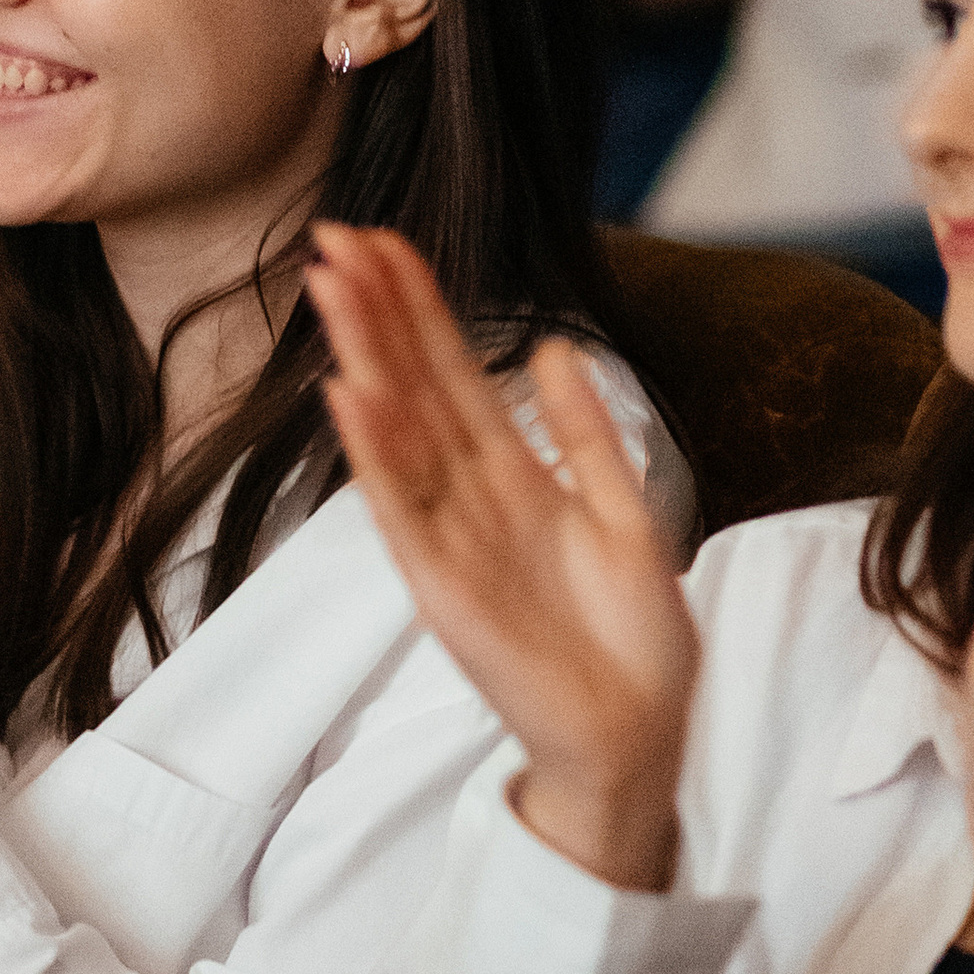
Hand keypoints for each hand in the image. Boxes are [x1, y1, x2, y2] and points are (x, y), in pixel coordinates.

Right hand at [309, 225, 697, 888]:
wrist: (641, 738)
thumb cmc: (632, 638)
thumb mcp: (623, 513)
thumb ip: (587, 433)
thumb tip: (556, 346)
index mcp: (512, 476)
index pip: (452, 372)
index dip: (421, 306)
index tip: (384, 239)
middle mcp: (469, 497)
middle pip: (413, 386)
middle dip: (376, 312)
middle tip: (335, 235)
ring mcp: (450, 540)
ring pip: (398, 431)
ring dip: (364, 358)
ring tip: (332, 288)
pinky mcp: (443, 589)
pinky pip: (403, 509)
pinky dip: (375, 452)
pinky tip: (351, 395)